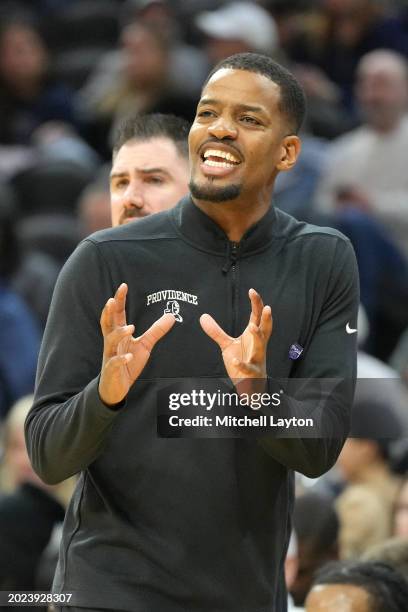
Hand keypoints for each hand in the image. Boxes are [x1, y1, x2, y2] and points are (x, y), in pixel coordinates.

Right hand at [99, 283, 174, 405]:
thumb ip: (156, 331)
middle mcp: (112, 342)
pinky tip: (128, 356)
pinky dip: (120, 359)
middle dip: (109, 311)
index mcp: (119, 334)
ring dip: (119, 334)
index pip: (117, 314)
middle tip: (112, 299)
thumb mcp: (144, 345)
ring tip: (131, 328)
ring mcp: (110, 355)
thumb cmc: (128, 363)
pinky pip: (114, 363)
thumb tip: (172, 316)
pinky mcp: (112, 370)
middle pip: (108, 323)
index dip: (119, 301)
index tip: (123, 286)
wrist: (116, 388)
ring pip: (110, 341)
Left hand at [200, 288, 272, 382]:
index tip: (252, 291)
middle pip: (265, 329)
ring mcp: (257, 359)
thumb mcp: (227, 345)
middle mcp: (259, 345)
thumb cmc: (243, 360)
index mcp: (254, 336)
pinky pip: (247, 368)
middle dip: (266, 318)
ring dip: (258, 337)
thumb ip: (216, 331)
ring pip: (260, 347)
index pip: (257, 316)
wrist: (251, 385)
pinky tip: (234, 361)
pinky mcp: (251, 373)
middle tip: (267, 307)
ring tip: (252, 328)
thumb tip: (203, 317)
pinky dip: (242, 365)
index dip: (256, 303)